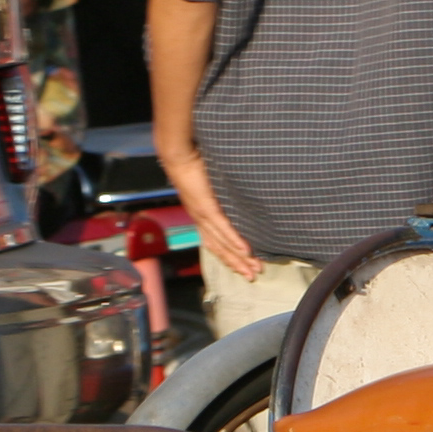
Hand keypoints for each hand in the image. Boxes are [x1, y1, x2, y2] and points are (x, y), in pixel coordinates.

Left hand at [154, 134, 261, 280]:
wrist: (178, 155)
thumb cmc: (194, 164)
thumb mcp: (209, 184)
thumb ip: (219, 193)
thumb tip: (234, 196)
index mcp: (200, 216)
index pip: (215, 243)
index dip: (229, 257)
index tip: (244, 267)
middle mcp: (200, 220)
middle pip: (220, 249)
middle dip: (237, 265)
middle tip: (253, 276)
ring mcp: (203, 214)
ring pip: (222, 243)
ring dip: (239, 258)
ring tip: (253, 268)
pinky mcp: (206, 205)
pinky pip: (222, 227)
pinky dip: (234, 241)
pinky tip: (245, 251)